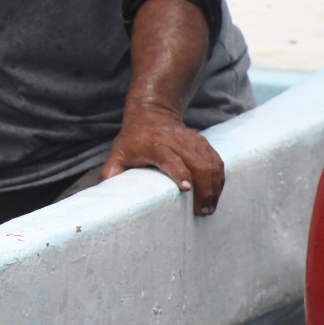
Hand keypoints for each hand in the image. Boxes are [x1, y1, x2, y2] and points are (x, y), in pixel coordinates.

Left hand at [100, 107, 224, 215]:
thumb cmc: (133, 139)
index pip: (170, 158)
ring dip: (214, 187)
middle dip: (203, 189)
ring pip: (211, 164)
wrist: (151, 114)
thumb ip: (110, 171)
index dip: (179, 172)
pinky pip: (217, 161)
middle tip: (202, 210)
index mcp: (155, 145)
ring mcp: (192, 141)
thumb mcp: (118, 152)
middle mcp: (177, 142)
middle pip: (197, 164)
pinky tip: (216, 194)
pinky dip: (219, 179)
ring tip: (210, 207)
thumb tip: (105, 191)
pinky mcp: (203, 143)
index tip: (186, 189)